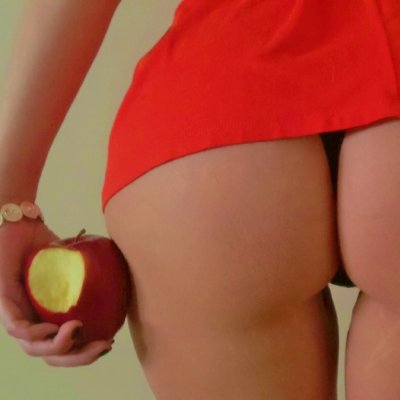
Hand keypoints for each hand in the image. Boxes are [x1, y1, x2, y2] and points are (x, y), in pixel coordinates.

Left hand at [0, 221, 112, 366]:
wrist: (22, 226)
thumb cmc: (46, 246)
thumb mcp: (75, 264)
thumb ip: (93, 273)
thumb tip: (126, 275)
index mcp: (50, 317)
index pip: (67, 346)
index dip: (86, 353)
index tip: (109, 342)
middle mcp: (34, 320)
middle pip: (52, 354)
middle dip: (78, 356)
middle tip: (101, 344)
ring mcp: (17, 313)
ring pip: (33, 347)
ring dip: (57, 346)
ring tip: (76, 330)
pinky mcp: (3, 301)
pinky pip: (14, 326)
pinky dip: (31, 333)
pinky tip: (49, 329)